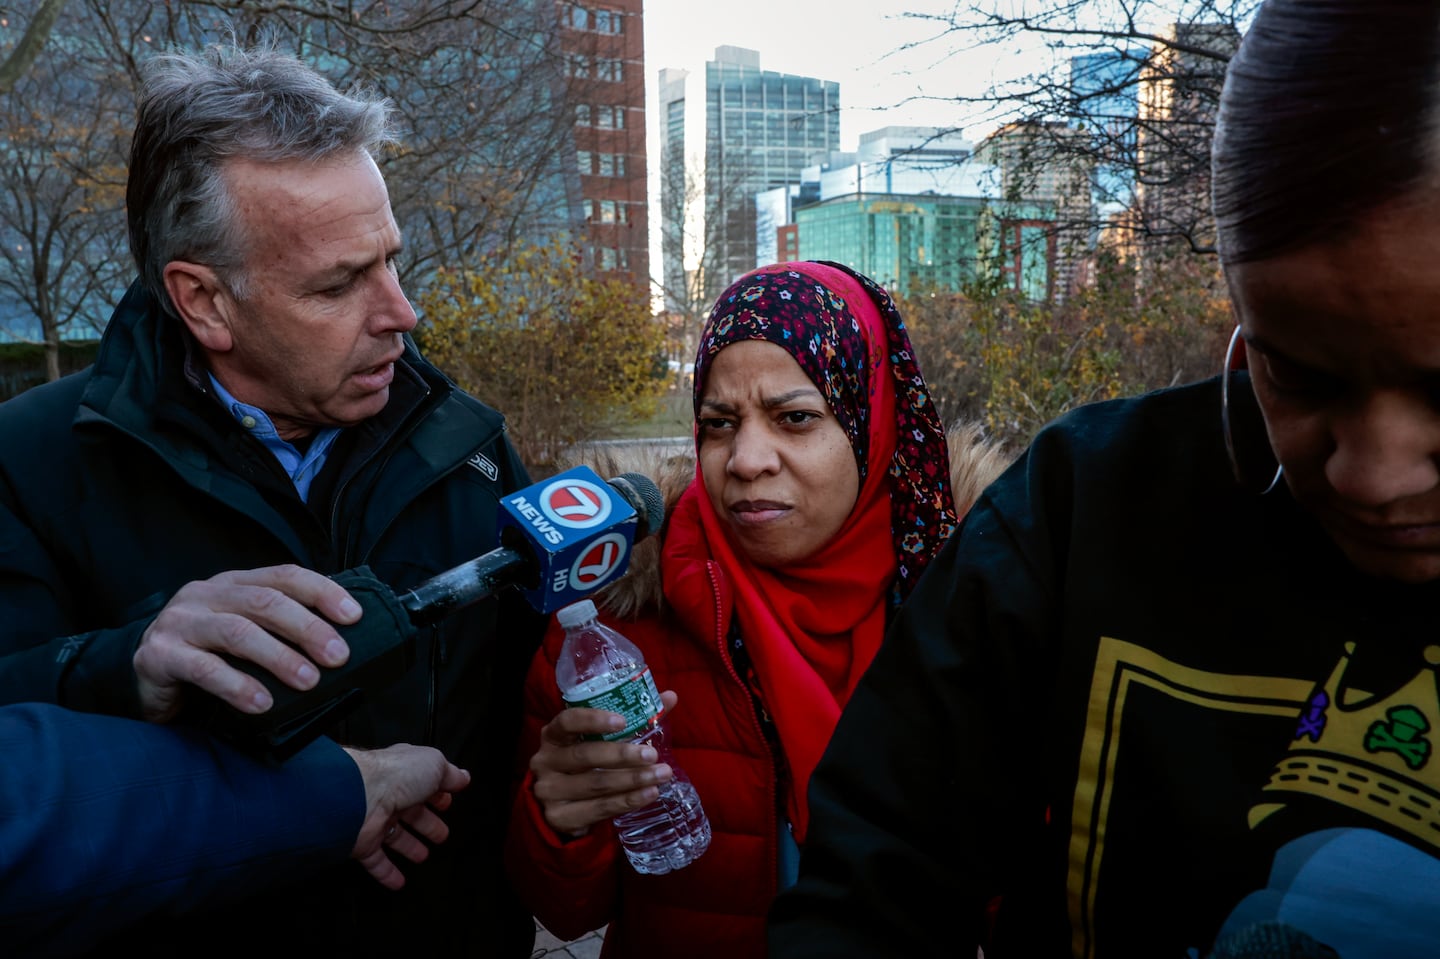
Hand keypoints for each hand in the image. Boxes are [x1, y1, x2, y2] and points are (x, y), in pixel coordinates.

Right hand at [132, 565, 360, 722]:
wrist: (141, 678)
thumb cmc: (206, 656)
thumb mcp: (243, 633)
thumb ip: (279, 630)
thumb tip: (341, 646)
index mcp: (233, 584)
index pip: (285, 576)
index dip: (322, 592)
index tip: (355, 616)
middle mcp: (206, 595)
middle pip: (265, 602)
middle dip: (308, 628)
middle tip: (338, 656)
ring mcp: (180, 622)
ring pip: (238, 632)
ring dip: (279, 657)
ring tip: (309, 681)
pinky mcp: (159, 655)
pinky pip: (204, 669)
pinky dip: (238, 686)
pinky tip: (262, 704)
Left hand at [344, 744, 470, 889]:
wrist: (359, 796)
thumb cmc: (395, 776)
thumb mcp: (435, 765)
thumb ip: (451, 774)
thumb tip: (464, 777)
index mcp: (406, 774)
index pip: (425, 785)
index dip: (438, 795)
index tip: (448, 803)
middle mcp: (390, 796)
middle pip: (412, 813)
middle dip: (427, 823)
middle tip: (441, 834)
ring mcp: (376, 820)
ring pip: (395, 837)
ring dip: (409, 847)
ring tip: (422, 856)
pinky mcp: (365, 844)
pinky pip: (376, 862)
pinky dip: (387, 873)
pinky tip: (398, 881)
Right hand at [528, 689, 678, 837]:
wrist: (562, 806)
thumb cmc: (586, 762)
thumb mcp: (599, 739)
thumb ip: (633, 718)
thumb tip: (670, 697)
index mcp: (553, 735)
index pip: (568, 721)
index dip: (594, 720)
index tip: (622, 720)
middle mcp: (546, 761)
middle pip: (586, 755)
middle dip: (623, 755)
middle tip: (653, 755)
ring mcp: (550, 791)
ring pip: (597, 784)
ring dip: (633, 779)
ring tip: (661, 775)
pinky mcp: (560, 817)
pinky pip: (600, 808)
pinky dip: (628, 801)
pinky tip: (649, 794)